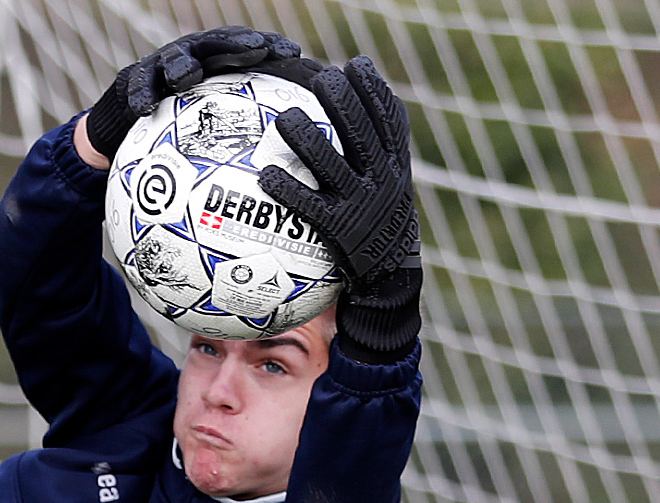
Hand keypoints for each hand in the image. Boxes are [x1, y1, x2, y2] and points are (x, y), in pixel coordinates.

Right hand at [83, 27, 314, 165]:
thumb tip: (299, 144)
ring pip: (174, 60)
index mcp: (219, 64)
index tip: (294, 53)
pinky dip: (142, 95)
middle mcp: (193, 58)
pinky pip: (138, 87)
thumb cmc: (183, 127)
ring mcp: (162, 66)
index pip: (249, 50)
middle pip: (215, 45)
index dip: (271, 47)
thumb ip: (250, 127)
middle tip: (255, 48)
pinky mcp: (134, 79)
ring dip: (182, 66)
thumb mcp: (219, 123)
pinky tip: (146, 107)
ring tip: (187, 78)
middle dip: (235, 44)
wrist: (131, 119)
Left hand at [258, 58, 422, 362]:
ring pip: (332, 166)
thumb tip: (359, 111)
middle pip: (362, 135)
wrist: (390, 280)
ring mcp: (361, 206)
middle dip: (343, 104)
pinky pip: (309, 207)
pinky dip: (288, 190)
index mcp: (395, 167)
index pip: (390, 121)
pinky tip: (265, 176)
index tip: (356, 65)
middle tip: (321, 79)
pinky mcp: (339, 231)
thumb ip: (379, 151)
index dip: (374, 91)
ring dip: (307, 140)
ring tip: (285, 118)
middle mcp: (382, 182)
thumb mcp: (391, 187)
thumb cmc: (380, 224)